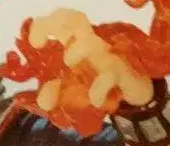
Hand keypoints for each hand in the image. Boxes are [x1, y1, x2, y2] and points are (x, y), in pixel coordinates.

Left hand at [28, 9, 153, 109]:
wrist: (135, 94)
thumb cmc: (101, 83)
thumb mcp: (74, 90)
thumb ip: (56, 93)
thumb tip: (42, 100)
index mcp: (78, 43)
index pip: (61, 23)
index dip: (44, 25)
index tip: (34, 43)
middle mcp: (93, 43)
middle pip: (76, 20)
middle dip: (56, 23)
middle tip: (41, 45)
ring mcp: (108, 55)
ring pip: (92, 42)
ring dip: (77, 50)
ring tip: (69, 65)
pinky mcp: (123, 72)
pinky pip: (110, 73)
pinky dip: (99, 87)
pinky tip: (95, 100)